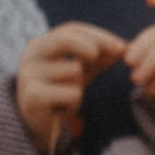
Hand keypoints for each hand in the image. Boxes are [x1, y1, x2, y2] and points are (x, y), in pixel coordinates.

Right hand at [15, 23, 125, 154]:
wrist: (37, 125)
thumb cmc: (60, 93)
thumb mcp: (81, 71)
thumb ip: (100, 57)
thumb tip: (125, 46)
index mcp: (41, 44)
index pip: (71, 29)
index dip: (99, 35)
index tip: (122, 46)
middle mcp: (31, 55)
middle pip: (66, 38)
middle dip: (93, 46)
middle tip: (107, 60)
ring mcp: (29, 74)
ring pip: (74, 71)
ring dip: (80, 85)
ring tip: (68, 97)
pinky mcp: (33, 96)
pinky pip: (72, 92)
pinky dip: (74, 102)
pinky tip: (62, 108)